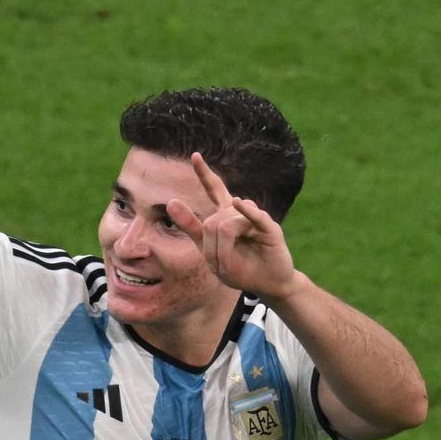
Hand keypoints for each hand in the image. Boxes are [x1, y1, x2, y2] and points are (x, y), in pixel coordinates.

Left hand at [166, 153, 300, 299]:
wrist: (268, 283)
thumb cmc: (240, 268)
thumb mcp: (210, 252)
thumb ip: (192, 228)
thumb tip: (171, 201)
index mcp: (226, 215)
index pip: (215, 189)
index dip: (204, 174)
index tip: (195, 156)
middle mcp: (240, 212)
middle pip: (213, 220)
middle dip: (211, 248)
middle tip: (219, 267)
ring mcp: (255, 219)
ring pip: (227, 225)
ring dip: (223, 251)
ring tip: (228, 267)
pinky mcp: (270, 229)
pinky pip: (255, 217)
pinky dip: (247, 211)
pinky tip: (240, 204)